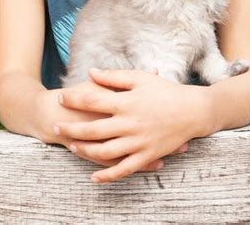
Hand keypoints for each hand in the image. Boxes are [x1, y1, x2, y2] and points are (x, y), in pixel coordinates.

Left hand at [54, 67, 207, 183]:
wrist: (193, 110)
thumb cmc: (165, 91)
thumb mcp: (140, 79)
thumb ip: (114, 77)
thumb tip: (91, 72)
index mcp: (126, 102)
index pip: (91, 100)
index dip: (73, 99)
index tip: (60, 97)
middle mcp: (129, 123)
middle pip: (92, 129)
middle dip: (70, 128)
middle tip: (55, 127)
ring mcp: (138, 142)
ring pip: (104, 151)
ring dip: (84, 150)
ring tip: (71, 146)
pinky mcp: (147, 156)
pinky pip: (123, 170)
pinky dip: (107, 176)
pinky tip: (93, 177)